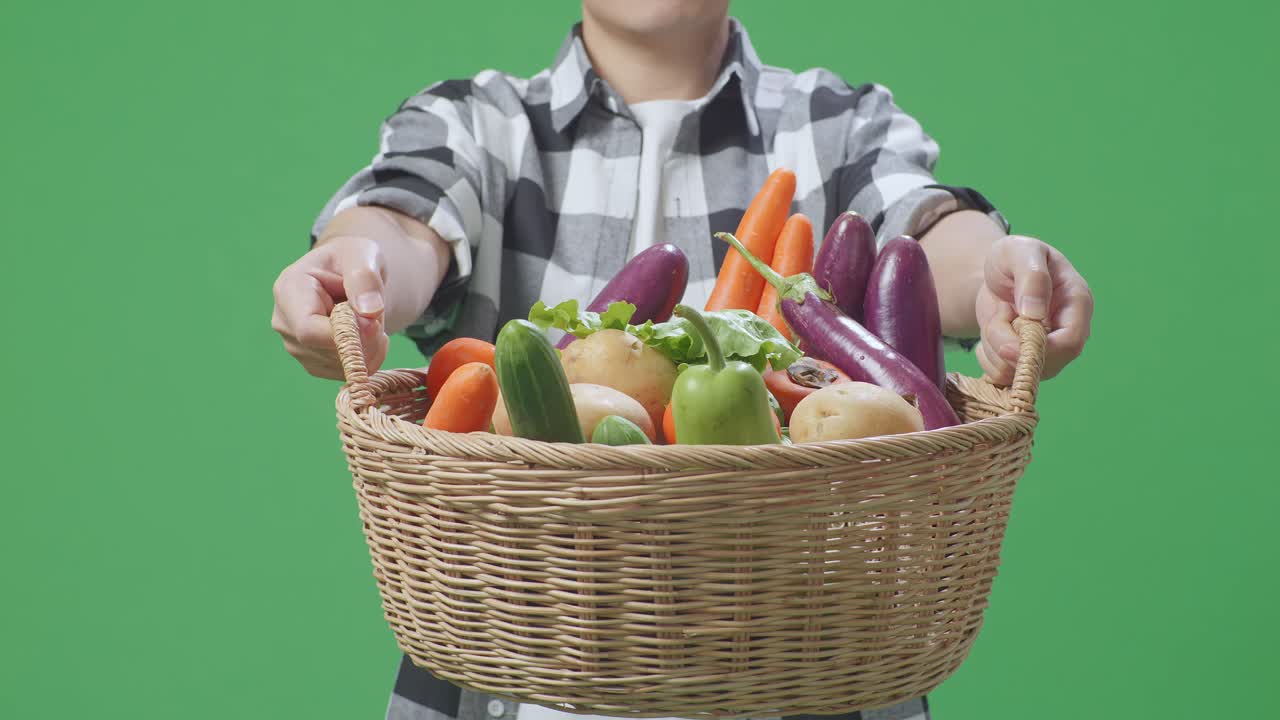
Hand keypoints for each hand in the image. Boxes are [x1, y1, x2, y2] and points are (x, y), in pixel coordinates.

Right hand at [271, 236, 389, 378]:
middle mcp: (285, 323)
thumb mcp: (362, 255)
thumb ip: (365, 278)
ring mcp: (296, 346)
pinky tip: (365, 335)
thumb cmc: (352, 259)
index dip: (346, 334)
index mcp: (288, 290)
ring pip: (341, 365)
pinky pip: (347, 372)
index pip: (309, 329)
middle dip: (365, 340)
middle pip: (327, 351)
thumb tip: (369, 311)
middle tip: (378, 317)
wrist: (349, 274)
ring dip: (370, 348)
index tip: (374, 322)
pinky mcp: (313, 362)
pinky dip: (367, 359)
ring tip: (369, 319)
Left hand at [976, 235, 1092, 384]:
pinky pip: (1002, 375)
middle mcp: (1067, 332)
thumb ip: (1032, 276)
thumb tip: (1034, 312)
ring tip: (998, 314)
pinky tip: (991, 331)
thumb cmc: (1013, 257)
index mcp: (1076, 303)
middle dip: (1010, 348)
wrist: (995, 272)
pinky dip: (987, 357)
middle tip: (998, 314)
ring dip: (995, 347)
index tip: (1006, 346)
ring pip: (1018, 371)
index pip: (1070, 342)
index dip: (1040, 350)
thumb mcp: (1019, 251)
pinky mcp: (1026, 360)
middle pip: (1046, 364)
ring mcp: (1049, 350)